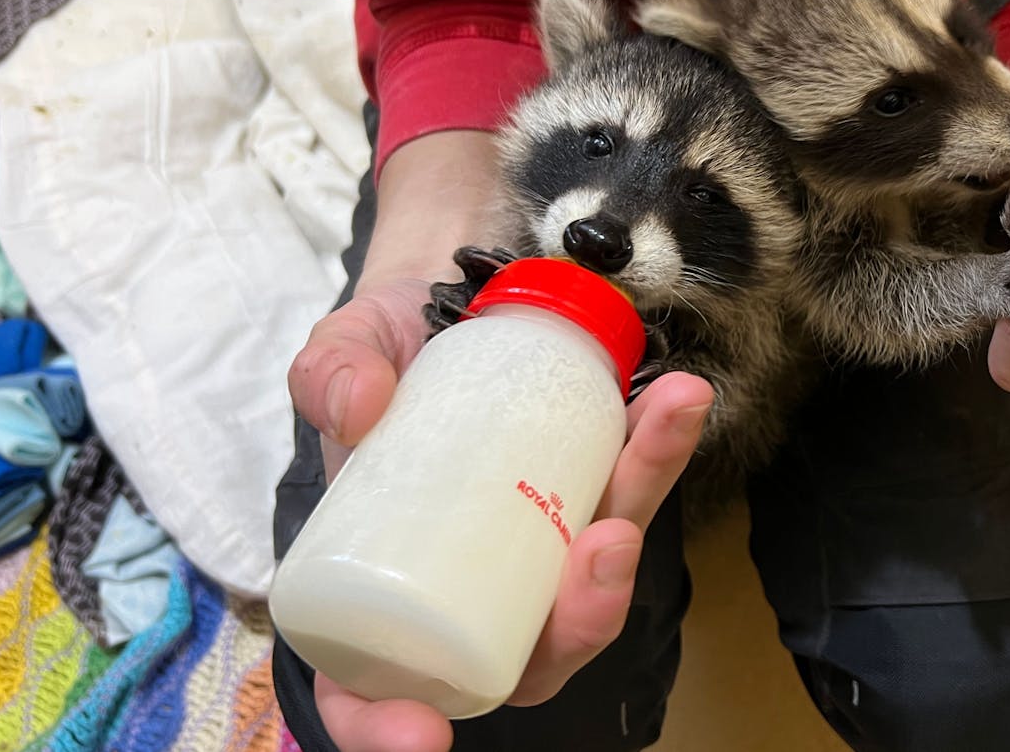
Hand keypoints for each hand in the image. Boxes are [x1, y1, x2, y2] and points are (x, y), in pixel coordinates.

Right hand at [282, 132, 714, 750]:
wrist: (436, 301)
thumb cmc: (377, 358)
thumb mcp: (340, 358)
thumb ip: (331, 375)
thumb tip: (358, 404)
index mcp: (388, 596)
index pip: (376, 694)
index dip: (391, 731)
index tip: (424, 735)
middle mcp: (476, 590)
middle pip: (531, 651)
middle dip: (580, 618)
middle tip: (604, 546)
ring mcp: (542, 549)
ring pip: (596, 573)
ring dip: (638, 509)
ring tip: (660, 435)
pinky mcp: (591, 495)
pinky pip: (628, 490)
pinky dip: (658, 450)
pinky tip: (678, 400)